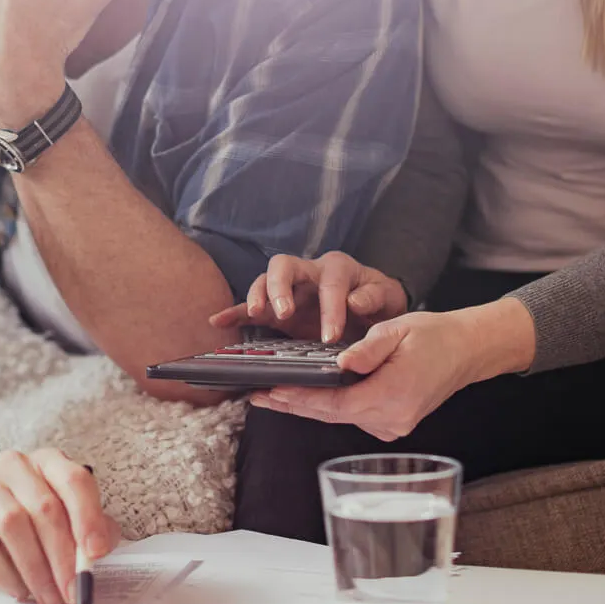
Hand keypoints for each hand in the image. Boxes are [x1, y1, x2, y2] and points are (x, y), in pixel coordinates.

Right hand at [0, 448, 118, 603]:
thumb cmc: (26, 526)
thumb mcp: (62, 523)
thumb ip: (88, 531)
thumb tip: (100, 550)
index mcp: (46, 462)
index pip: (74, 480)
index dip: (89, 517)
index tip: (96, 553)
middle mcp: (12, 465)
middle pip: (44, 506)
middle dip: (63, 556)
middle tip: (72, 591)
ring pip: (12, 523)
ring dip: (35, 568)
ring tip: (47, 597)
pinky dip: (3, 572)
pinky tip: (17, 590)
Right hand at [207, 252, 407, 343]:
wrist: (371, 310)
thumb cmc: (378, 302)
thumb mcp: (387, 298)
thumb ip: (375, 297)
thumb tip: (355, 301)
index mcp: (337, 268)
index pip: (330, 282)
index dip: (330, 308)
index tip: (331, 337)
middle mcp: (308, 273)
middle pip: (284, 266)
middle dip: (280, 287)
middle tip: (284, 314)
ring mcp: (289, 290)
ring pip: (264, 281)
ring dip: (258, 296)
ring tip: (255, 314)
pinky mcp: (276, 308)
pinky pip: (250, 306)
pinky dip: (234, 312)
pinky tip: (217, 321)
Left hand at [248, 300, 535, 440]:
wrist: (466, 351)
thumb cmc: (433, 336)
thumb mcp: (398, 331)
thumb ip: (367, 348)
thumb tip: (340, 363)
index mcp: (392, 397)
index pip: (333, 403)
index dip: (299, 397)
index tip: (269, 390)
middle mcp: (391, 420)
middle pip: (331, 415)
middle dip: (292, 404)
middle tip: (255, 396)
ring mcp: (392, 426)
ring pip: (338, 416)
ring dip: (306, 406)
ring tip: (270, 395)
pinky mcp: (391, 423)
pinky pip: (351, 414)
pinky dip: (327, 405)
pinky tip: (304, 395)